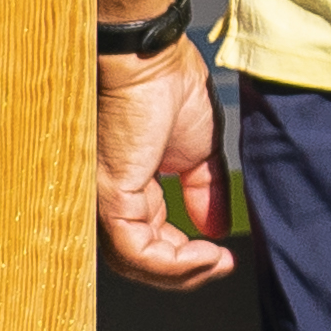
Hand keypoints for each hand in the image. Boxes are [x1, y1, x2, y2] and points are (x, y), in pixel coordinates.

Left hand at [98, 46, 236, 290]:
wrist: (151, 57)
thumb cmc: (169, 86)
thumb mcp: (200, 150)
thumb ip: (204, 191)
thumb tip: (216, 228)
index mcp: (133, 186)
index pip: (150, 240)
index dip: (186, 256)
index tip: (222, 254)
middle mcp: (114, 197)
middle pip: (141, 260)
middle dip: (184, 272)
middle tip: (220, 264)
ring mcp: (109, 199)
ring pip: (135, 263)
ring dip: (181, 273)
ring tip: (215, 261)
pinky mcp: (113, 196)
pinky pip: (138, 251)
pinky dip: (174, 263)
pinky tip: (206, 253)